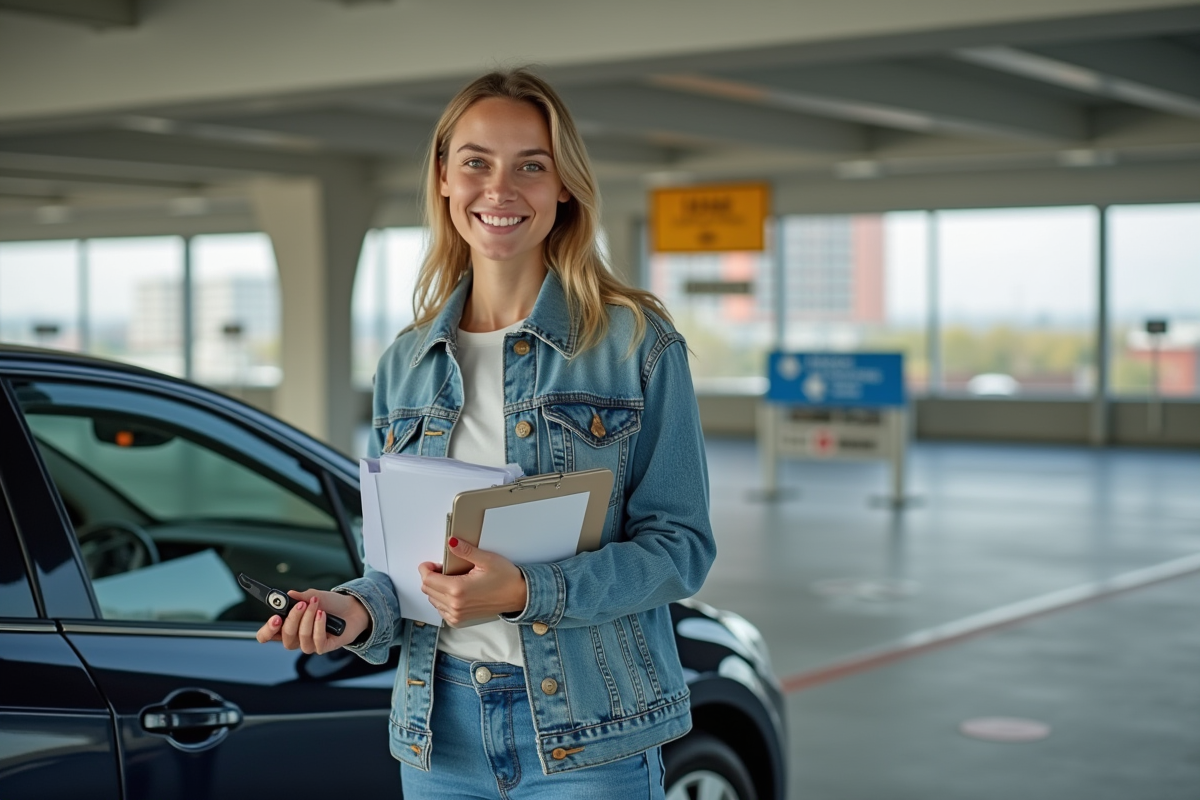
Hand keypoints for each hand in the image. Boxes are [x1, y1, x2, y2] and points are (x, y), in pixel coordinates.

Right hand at [254, 589, 369, 654]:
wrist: (353, 608)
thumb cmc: (331, 604)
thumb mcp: (315, 595)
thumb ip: (301, 596)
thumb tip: (289, 595)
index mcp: (288, 625)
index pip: (268, 635)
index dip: (267, 631)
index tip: (274, 618)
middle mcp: (296, 637)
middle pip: (285, 637)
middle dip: (293, 619)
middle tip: (301, 605)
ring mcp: (310, 644)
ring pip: (301, 639)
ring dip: (308, 620)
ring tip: (316, 606)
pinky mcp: (324, 647)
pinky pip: (317, 642)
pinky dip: (319, 626)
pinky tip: (322, 615)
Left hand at [419, 538, 527, 626]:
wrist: (518, 596)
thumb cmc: (506, 579)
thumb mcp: (486, 559)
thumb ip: (466, 551)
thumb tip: (451, 542)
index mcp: (457, 590)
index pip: (427, 580)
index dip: (426, 569)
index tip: (431, 563)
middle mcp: (455, 605)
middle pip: (427, 590)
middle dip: (431, 577)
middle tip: (442, 568)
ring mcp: (457, 615)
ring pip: (433, 600)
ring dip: (436, 589)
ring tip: (450, 579)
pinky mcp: (460, 620)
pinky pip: (441, 610)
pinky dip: (442, 600)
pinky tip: (453, 592)